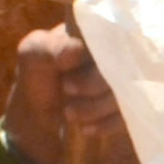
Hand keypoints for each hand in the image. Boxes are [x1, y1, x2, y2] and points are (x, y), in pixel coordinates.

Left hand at [2, 23, 118, 163]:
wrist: (39, 114)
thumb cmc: (37, 76)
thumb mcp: (33, 55)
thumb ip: (50, 47)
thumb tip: (77, 51)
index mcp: (97, 34)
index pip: (114, 35)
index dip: (98, 54)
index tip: (69, 69)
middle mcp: (117, 55)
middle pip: (125, 66)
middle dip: (94, 84)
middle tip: (67, 90)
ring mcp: (125, 83)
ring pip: (127, 94)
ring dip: (97, 107)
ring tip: (69, 113)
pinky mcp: (127, 108)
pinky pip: (129, 116)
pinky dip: (108, 124)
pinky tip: (87, 129)